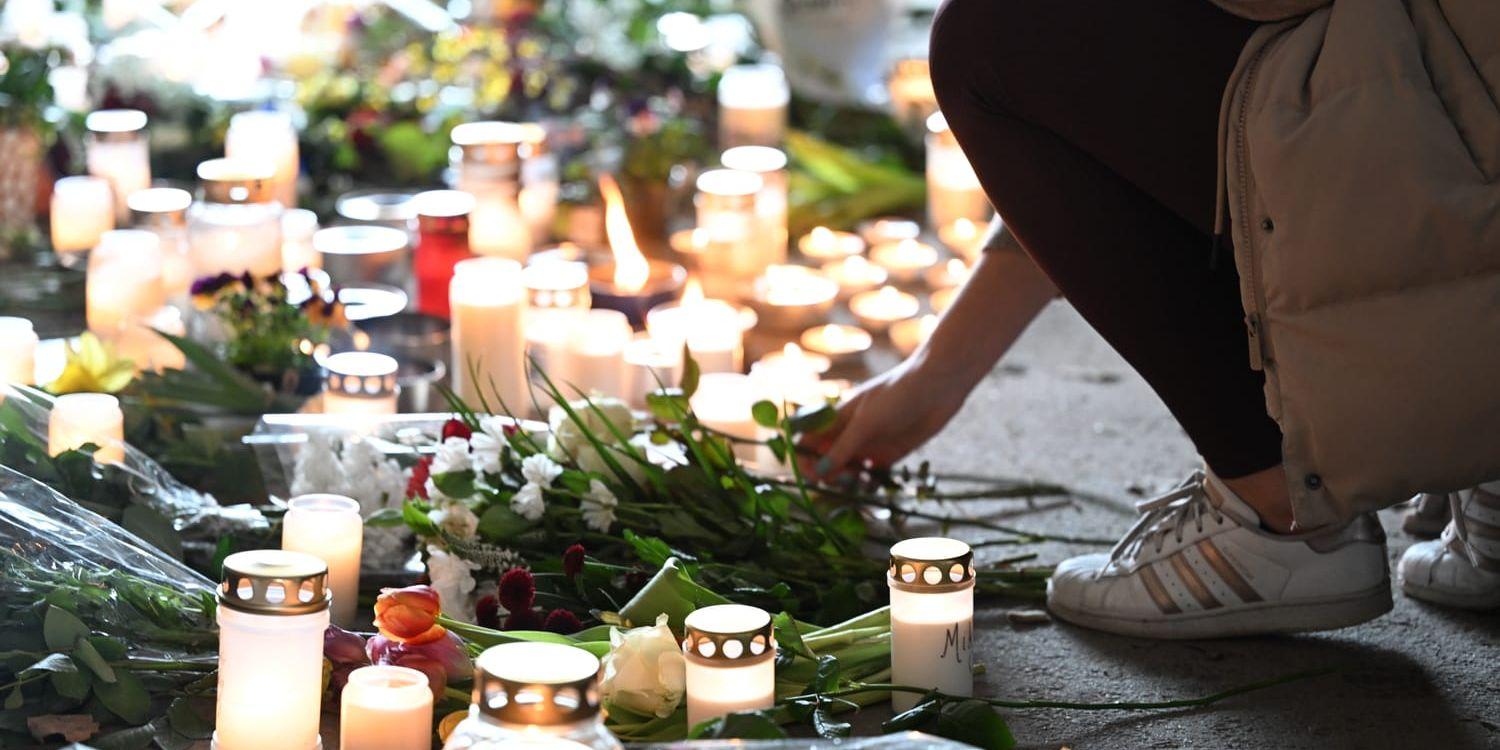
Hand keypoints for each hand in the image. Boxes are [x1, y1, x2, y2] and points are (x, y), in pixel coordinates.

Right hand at [798, 353, 969, 478]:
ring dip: (849, 482)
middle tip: (845, 478)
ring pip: (848, 472)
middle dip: (830, 475)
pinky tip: (873, 484)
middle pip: (827, 461)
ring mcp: (870, 444)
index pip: (809, 442)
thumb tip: (818, 472)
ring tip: (861, 481)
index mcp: (837, 418)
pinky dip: (869, 484)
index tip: (814, 476)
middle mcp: (850, 433)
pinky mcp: (890, 455)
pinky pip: (872, 476)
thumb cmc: (897, 395)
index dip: (806, 460)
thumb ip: (842, 448)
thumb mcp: (866, 422)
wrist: (938, 386)